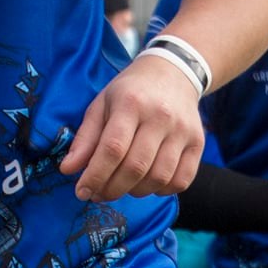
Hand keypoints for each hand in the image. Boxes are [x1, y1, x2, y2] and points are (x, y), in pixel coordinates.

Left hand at [60, 50, 204, 201]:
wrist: (173, 73)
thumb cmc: (131, 92)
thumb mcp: (102, 105)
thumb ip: (85, 138)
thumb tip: (68, 170)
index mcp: (131, 103)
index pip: (113, 148)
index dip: (95, 176)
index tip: (82, 191)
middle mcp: (161, 117)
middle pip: (135, 167)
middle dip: (112, 189)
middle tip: (98, 194)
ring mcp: (183, 131)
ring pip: (158, 177)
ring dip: (135, 191)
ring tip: (121, 187)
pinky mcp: (198, 143)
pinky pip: (181, 180)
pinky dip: (161, 190)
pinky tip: (147, 183)